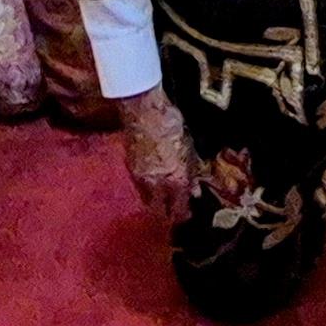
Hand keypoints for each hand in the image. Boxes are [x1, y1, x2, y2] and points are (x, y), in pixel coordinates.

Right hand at [117, 87, 193, 218]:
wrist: (144, 110)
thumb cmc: (171, 124)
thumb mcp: (189, 147)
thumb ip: (192, 172)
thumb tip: (196, 190)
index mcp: (176, 179)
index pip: (179, 208)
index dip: (183, 214)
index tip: (187, 214)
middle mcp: (157, 184)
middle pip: (160, 211)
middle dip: (168, 215)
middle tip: (174, 211)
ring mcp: (141, 178)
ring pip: (148, 202)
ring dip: (156, 204)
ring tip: (164, 200)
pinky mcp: (130, 169)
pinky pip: (139, 188)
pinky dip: (147, 191)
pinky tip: (153, 184)